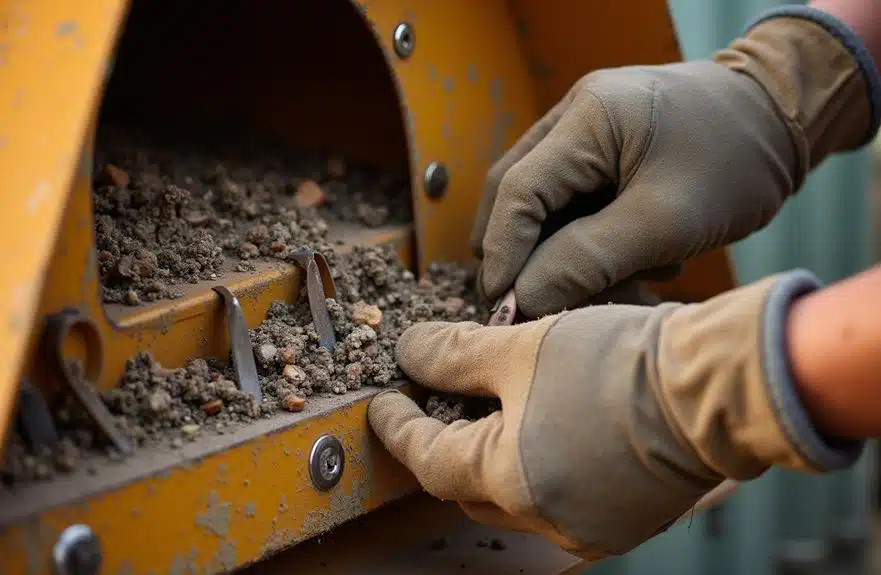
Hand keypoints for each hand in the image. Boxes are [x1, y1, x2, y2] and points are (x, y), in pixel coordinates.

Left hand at [368, 271, 862, 559]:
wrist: (718, 386)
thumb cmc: (621, 364)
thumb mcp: (523, 346)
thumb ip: (455, 354)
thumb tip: (412, 351)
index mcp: (508, 480)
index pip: (428, 458)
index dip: (399, 427)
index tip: (382, 404)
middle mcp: (544, 519)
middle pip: (467, 482)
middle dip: (444, 441)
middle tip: (436, 399)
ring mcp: (587, 528)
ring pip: (513, 492)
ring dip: (493, 453)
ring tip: (493, 406)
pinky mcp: (622, 520)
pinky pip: (558, 496)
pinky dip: (537, 464)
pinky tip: (543, 426)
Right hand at [470, 9, 875, 316]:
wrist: (781, 120)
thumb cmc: (736, 165)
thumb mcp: (666, 222)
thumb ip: (588, 259)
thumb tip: (523, 299)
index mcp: (589, 117)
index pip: (518, 191)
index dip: (503, 252)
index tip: (502, 306)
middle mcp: (575, 114)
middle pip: (516, 194)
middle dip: (520, 254)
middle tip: (529, 306)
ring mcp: (585, 129)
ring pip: (542, 202)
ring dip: (557, 250)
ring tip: (607, 285)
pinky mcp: (601, 147)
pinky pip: (571, 200)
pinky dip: (584, 238)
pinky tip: (629, 264)